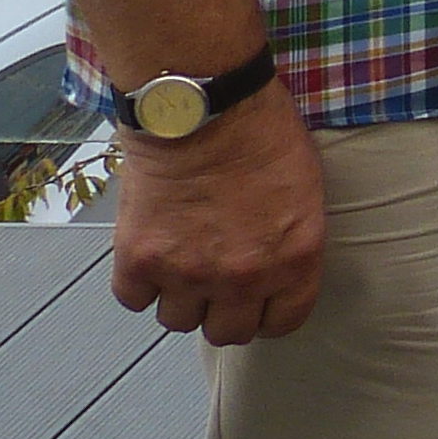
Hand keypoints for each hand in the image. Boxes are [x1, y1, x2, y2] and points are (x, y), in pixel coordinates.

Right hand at [109, 84, 326, 346]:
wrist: (203, 106)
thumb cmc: (262, 132)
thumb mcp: (304, 189)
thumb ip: (290, 241)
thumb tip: (275, 267)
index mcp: (294, 259)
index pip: (284, 322)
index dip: (268, 313)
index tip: (258, 302)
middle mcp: (243, 277)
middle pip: (226, 333)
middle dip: (222, 310)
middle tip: (216, 283)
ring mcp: (188, 273)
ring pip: (177, 322)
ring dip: (179, 297)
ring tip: (181, 262)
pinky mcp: (140, 261)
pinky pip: (133, 299)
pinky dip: (138, 282)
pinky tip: (150, 253)